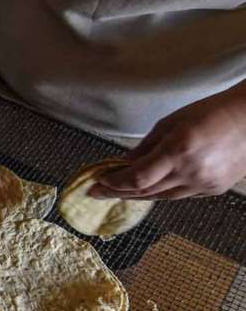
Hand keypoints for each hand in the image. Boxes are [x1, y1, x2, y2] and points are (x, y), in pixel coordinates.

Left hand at [91, 86, 245, 199]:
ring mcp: (204, 184)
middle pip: (145, 191)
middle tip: (98, 192)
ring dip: (137, 195)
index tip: (96, 183)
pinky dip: (161, 193)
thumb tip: (124, 163)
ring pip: (161, 197)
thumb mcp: (170, 123)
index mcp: (178, 150)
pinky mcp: (214, 189)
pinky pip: (180, 195)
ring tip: (118, 193)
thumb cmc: (212, 112)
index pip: (136, 177)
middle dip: (118, 192)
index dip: (113, 183)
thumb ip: (145, 146)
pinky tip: (148, 189)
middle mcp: (191, 171)